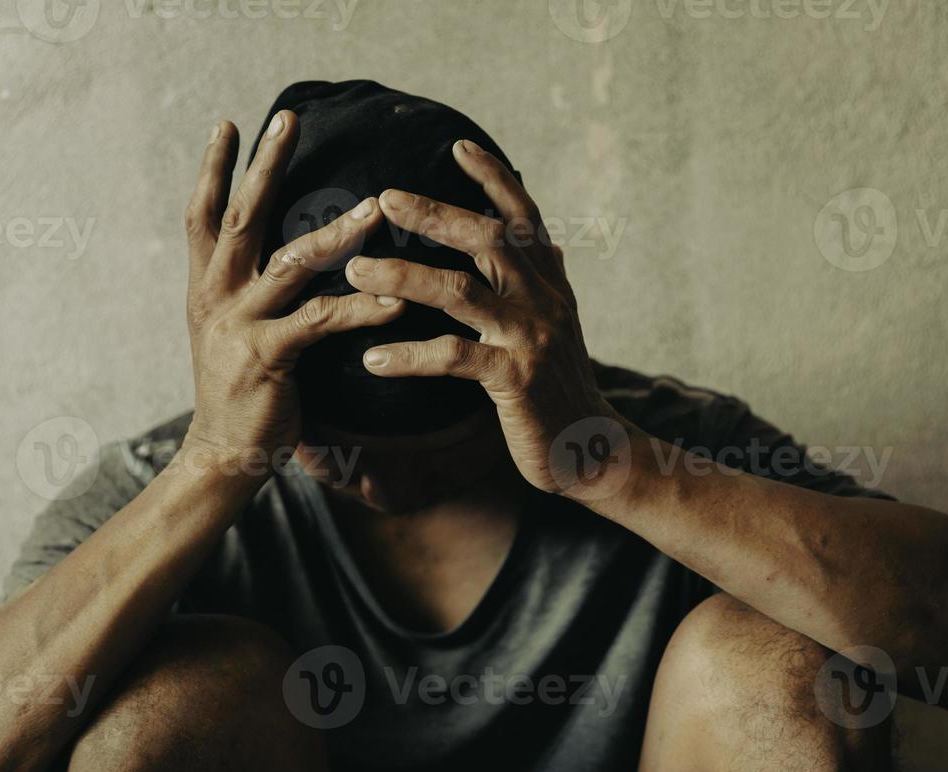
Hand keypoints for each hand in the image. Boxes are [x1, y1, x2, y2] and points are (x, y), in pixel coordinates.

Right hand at [179, 111, 404, 478]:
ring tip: (375, 206)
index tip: (230, 124)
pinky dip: (360, 307)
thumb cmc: (241, 393)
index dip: (215, 169)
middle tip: (289, 119)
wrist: (221, 454)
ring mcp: (238, 324)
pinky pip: (320, 321)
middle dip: (265, 165)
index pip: (204, 214)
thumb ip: (251, 292)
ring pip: (289, 262)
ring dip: (335, 231)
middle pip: (240, 217)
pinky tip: (397, 300)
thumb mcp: (232, 331)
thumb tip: (281, 255)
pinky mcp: (266, 357)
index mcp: (206, 286)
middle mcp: (215, 296)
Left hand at [343, 140, 625, 496]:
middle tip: (385, 199)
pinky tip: (372, 359)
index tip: (459, 145)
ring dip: (402, 277)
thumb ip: (547, 284)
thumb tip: (551, 243)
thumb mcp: (561, 327)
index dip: (494, 179)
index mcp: (551, 284)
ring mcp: (530, 337)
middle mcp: (544, 300)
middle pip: (486, 239)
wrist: (593, 449)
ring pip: (459, 291)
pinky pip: (452, 357)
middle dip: (433, 214)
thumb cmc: (562, 390)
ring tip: (354, 272)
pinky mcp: (514, 379)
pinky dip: (408, 355)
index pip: (524, 218)